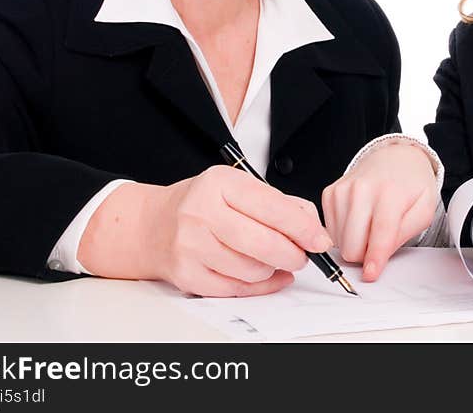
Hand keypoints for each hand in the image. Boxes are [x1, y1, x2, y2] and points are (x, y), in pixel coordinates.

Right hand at [78, 165, 331, 296]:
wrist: (152, 225)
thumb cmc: (203, 204)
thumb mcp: (238, 188)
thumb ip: (279, 203)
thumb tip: (313, 230)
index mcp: (220, 183)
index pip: (273, 207)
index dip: (303, 228)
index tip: (320, 240)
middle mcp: (202, 212)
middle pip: (264, 244)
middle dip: (293, 255)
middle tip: (302, 256)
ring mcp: (191, 245)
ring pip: (252, 269)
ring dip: (274, 270)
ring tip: (276, 262)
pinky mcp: (186, 274)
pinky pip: (235, 288)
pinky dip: (258, 286)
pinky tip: (265, 276)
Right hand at [322, 141, 438, 281]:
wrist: (396, 157)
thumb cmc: (410, 184)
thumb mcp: (423, 210)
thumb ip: (403, 234)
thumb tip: (378, 259)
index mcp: (389, 193)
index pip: (380, 234)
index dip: (374, 260)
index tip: (370, 274)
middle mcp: (362, 189)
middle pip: (352, 245)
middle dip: (365, 254)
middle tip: (378, 243)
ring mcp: (342, 190)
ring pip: (338, 242)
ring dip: (354, 242)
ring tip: (369, 227)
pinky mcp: (330, 193)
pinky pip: (330, 231)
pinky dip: (344, 232)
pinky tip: (358, 220)